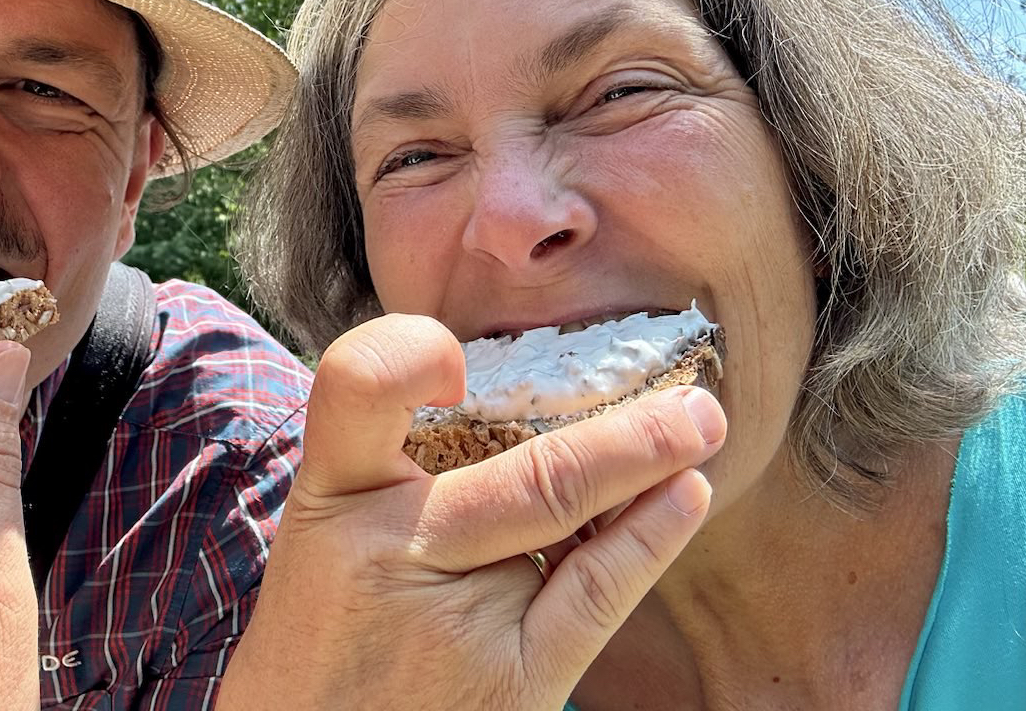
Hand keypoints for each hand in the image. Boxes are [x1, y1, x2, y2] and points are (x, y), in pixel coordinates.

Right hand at [218, 314, 725, 710]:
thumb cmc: (327, 629)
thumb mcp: (328, 530)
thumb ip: (396, 463)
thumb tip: (517, 394)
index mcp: (332, 492)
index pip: (358, 382)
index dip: (411, 349)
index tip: (456, 356)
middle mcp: (388, 545)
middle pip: (520, 468)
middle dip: (623, 427)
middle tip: (688, 392)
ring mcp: (452, 619)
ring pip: (563, 512)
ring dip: (648, 464)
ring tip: (698, 426)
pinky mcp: (509, 682)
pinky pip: (594, 594)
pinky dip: (648, 539)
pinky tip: (683, 497)